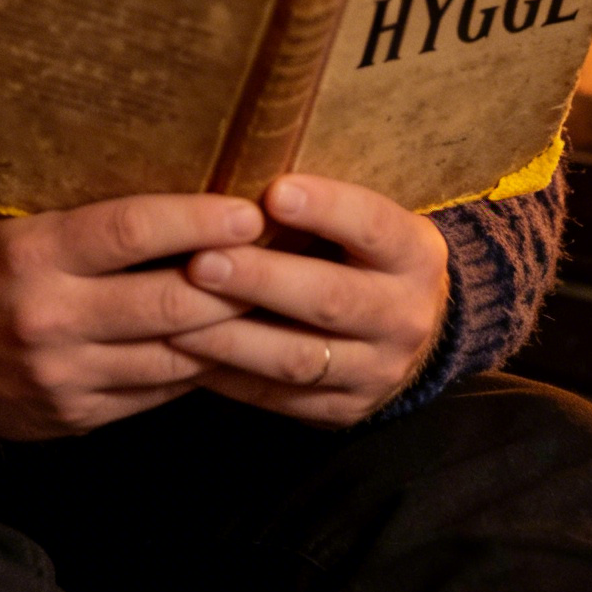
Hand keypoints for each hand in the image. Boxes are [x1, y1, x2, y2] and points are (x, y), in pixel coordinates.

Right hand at [0, 194, 263, 438]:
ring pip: (174, 356)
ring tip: (279, 299)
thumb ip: (73, 200)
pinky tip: (232, 343)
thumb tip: (162, 161)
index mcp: (30, 254)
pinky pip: (156, 394)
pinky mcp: (75, 417)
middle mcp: (49, 318)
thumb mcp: (5, 214)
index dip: (195, 220)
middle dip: (236, 279)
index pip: (127, 231)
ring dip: (231, 330)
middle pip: (167, 301)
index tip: (248, 208)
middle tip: (288, 253)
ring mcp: (64, 376)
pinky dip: (197, 367)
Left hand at [171, 174, 448, 426]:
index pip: (373, 226)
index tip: (274, 191)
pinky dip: (229, 375)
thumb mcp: (363, 221)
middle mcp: (404, 316)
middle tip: (202, 262)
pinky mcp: (343, 410)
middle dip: (262, 280)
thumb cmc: (363, 251)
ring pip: (300, 359)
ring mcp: (377, 371)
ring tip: (176, 316)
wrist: (415, 332)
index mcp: (413, 253)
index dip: (327, 208)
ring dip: (233, 337)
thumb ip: (314, 206)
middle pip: (331, 300)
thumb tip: (233, 181)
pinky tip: (185, 353)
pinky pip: (280, 398)